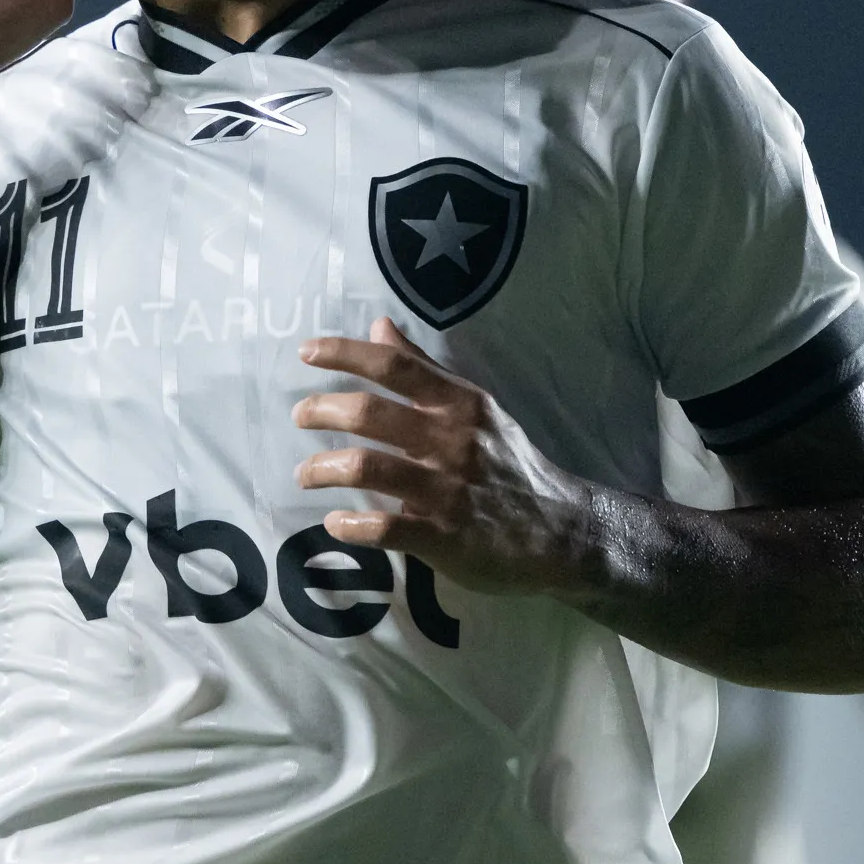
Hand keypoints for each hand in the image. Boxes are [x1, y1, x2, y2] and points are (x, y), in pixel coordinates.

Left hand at [291, 318, 594, 597]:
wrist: (563, 531)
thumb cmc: (510, 465)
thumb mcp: (475, 408)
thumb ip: (424, 369)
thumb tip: (379, 326)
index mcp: (459, 404)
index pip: (395, 366)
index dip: (345, 354)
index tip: (307, 352)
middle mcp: (451, 440)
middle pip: (369, 413)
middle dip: (321, 410)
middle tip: (299, 416)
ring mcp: (447, 490)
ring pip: (368, 467)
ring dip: (323, 469)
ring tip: (305, 474)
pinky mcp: (445, 536)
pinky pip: (384, 528)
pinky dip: (351, 525)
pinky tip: (336, 524)